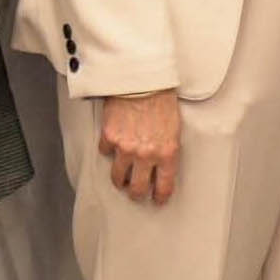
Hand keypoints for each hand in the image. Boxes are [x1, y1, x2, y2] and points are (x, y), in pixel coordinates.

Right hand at [96, 90, 180, 205]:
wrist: (142, 80)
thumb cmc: (161, 100)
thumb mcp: (174, 128)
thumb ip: (167, 149)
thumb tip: (162, 164)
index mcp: (167, 153)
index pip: (164, 186)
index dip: (161, 196)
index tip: (158, 199)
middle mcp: (146, 155)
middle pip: (138, 189)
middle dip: (137, 193)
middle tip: (136, 191)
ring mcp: (126, 148)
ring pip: (118, 178)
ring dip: (120, 179)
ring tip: (122, 177)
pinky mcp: (109, 137)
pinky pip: (106, 152)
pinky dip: (109, 149)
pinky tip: (113, 144)